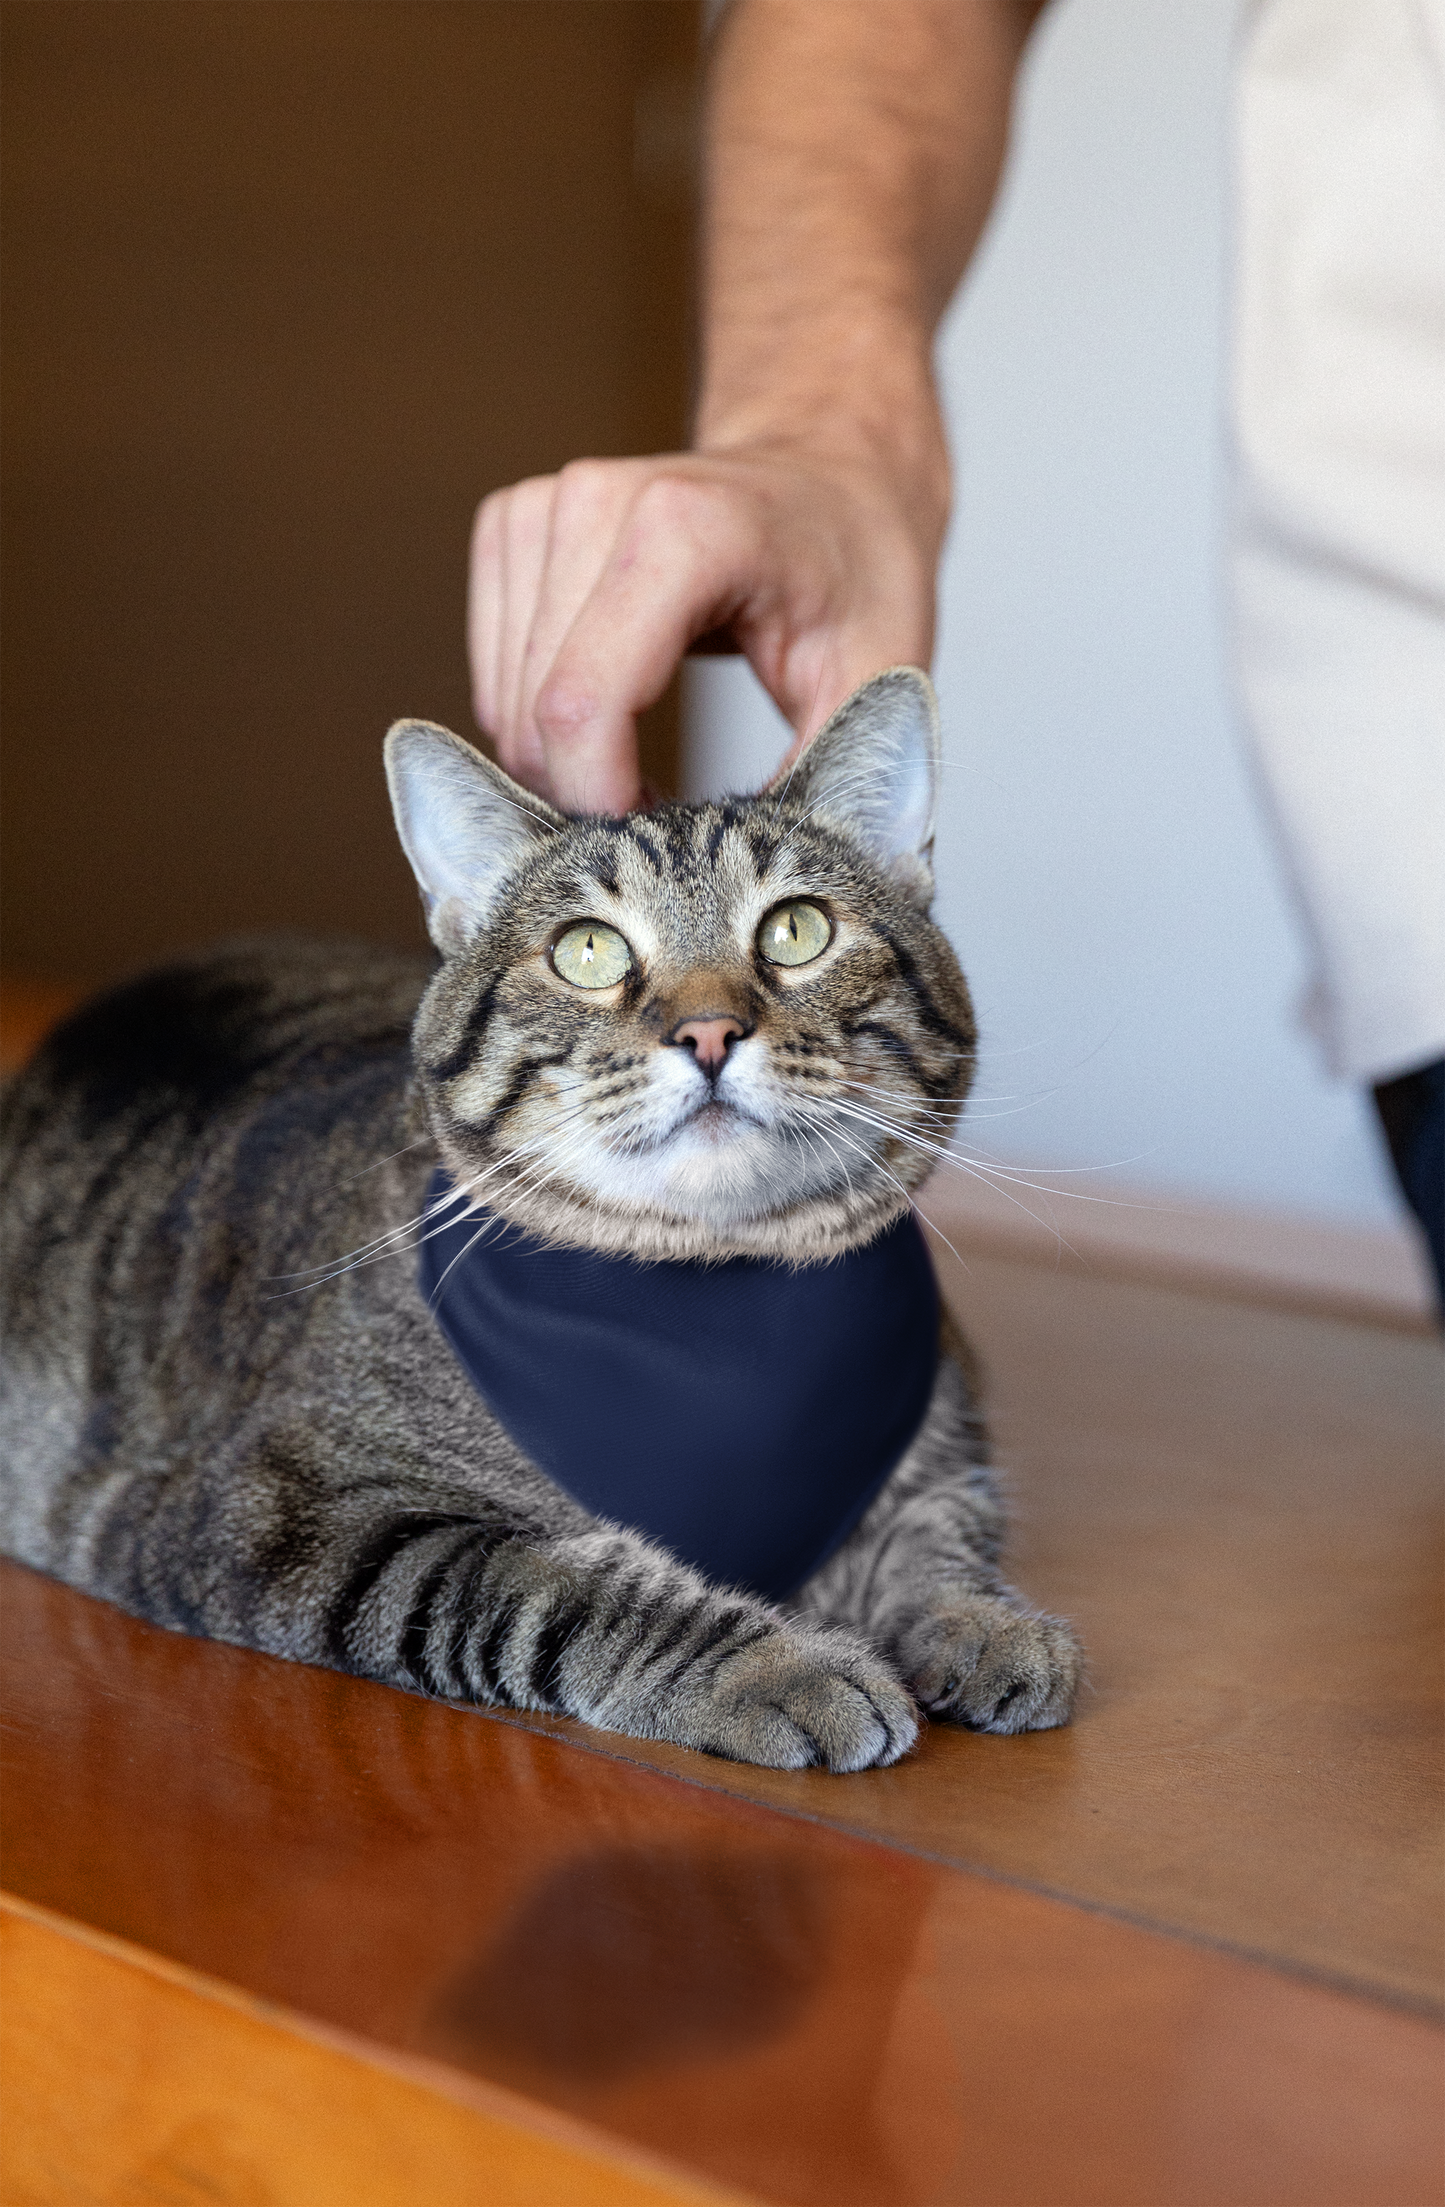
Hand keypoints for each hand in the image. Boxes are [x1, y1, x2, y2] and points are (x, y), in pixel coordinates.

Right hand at [467, 439, 942, 813]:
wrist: (829, 474)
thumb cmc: (856, 569)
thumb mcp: (875, 681)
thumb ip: (822, 776)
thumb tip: (758, 878)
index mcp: (687, 529)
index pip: (582, 703)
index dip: (601, 803)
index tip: (656, 845)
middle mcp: (597, 501)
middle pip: (536, 714)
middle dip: (590, 795)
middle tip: (669, 817)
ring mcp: (543, 506)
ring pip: (505, 705)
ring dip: (565, 764)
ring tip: (647, 766)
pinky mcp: (512, 525)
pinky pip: (494, 675)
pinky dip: (541, 724)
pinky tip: (611, 719)